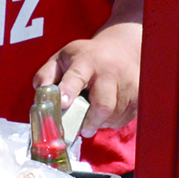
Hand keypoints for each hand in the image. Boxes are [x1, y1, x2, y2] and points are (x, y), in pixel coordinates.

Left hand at [33, 20, 141, 136]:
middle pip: (103, 105)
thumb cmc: (87, 57)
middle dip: (90, 121)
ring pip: (112, 117)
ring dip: (98, 123)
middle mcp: (108, 73)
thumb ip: (47, 73)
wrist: (122, 49)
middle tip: (81, 128)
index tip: (63, 103)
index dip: (69, 90)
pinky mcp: (138, 98)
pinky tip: (106, 110)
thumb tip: (40, 91)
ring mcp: (127, 86)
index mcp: (86, 61)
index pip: (77, 76)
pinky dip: (110, 122)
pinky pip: (121, 121)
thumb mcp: (64, 57)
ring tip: (92, 112)